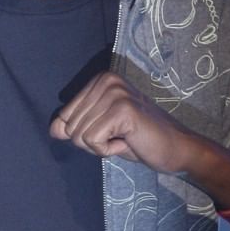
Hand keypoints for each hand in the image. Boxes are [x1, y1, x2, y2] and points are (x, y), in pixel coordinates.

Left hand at [50, 73, 229, 205]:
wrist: (177, 149)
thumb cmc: (139, 140)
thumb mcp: (101, 130)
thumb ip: (75, 126)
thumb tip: (52, 130)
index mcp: (100, 80)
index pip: (64, 116)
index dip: (84, 134)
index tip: (112, 131)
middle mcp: (106, 80)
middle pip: (70, 127)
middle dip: (91, 142)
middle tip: (120, 137)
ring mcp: (115, 93)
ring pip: (79, 136)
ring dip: (101, 147)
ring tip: (125, 138)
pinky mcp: (122, 109)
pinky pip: (92, 141)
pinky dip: (108, 150)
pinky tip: (128, 141)